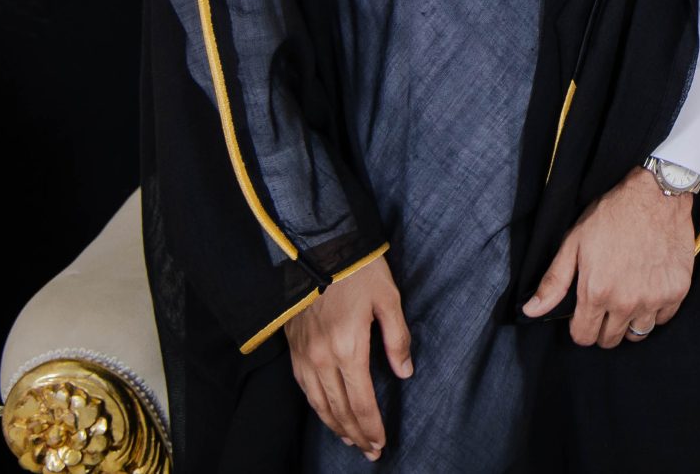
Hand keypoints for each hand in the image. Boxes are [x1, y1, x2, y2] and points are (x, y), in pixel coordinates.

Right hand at [282, 258, 412, 461]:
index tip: (381, 442)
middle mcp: (323, 357)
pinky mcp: (294, 349)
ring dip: (336, 426)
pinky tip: (327, 415)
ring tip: (351, 441)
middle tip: (370, 451)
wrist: (317, 248)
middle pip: (340, 409)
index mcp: (349, 347)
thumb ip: (397, 338)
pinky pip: (304, 389)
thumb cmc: (358, 270)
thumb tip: (404, 372)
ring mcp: (305, 355)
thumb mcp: (389, 298)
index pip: (362, 401)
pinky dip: (317, 408)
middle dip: (356, 434)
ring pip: (320, 404)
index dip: (372, 426)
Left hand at [522, 165, 694, 347]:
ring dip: (630, 321)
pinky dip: (655, 309)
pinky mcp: (677, 291)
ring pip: (638, 333)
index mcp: (597, 292)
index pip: (584, 337)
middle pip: (610, 340)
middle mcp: (626, 302)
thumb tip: (531, 311)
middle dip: (604, 326)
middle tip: (606, 303)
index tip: (584, 314)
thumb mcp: (575, 242)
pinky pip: (663, 318)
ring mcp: (654, 298)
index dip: (580, 327)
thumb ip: (554, 281)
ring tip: (628, 298)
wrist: (656, 194)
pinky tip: (649, 289)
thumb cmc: (612, 214)